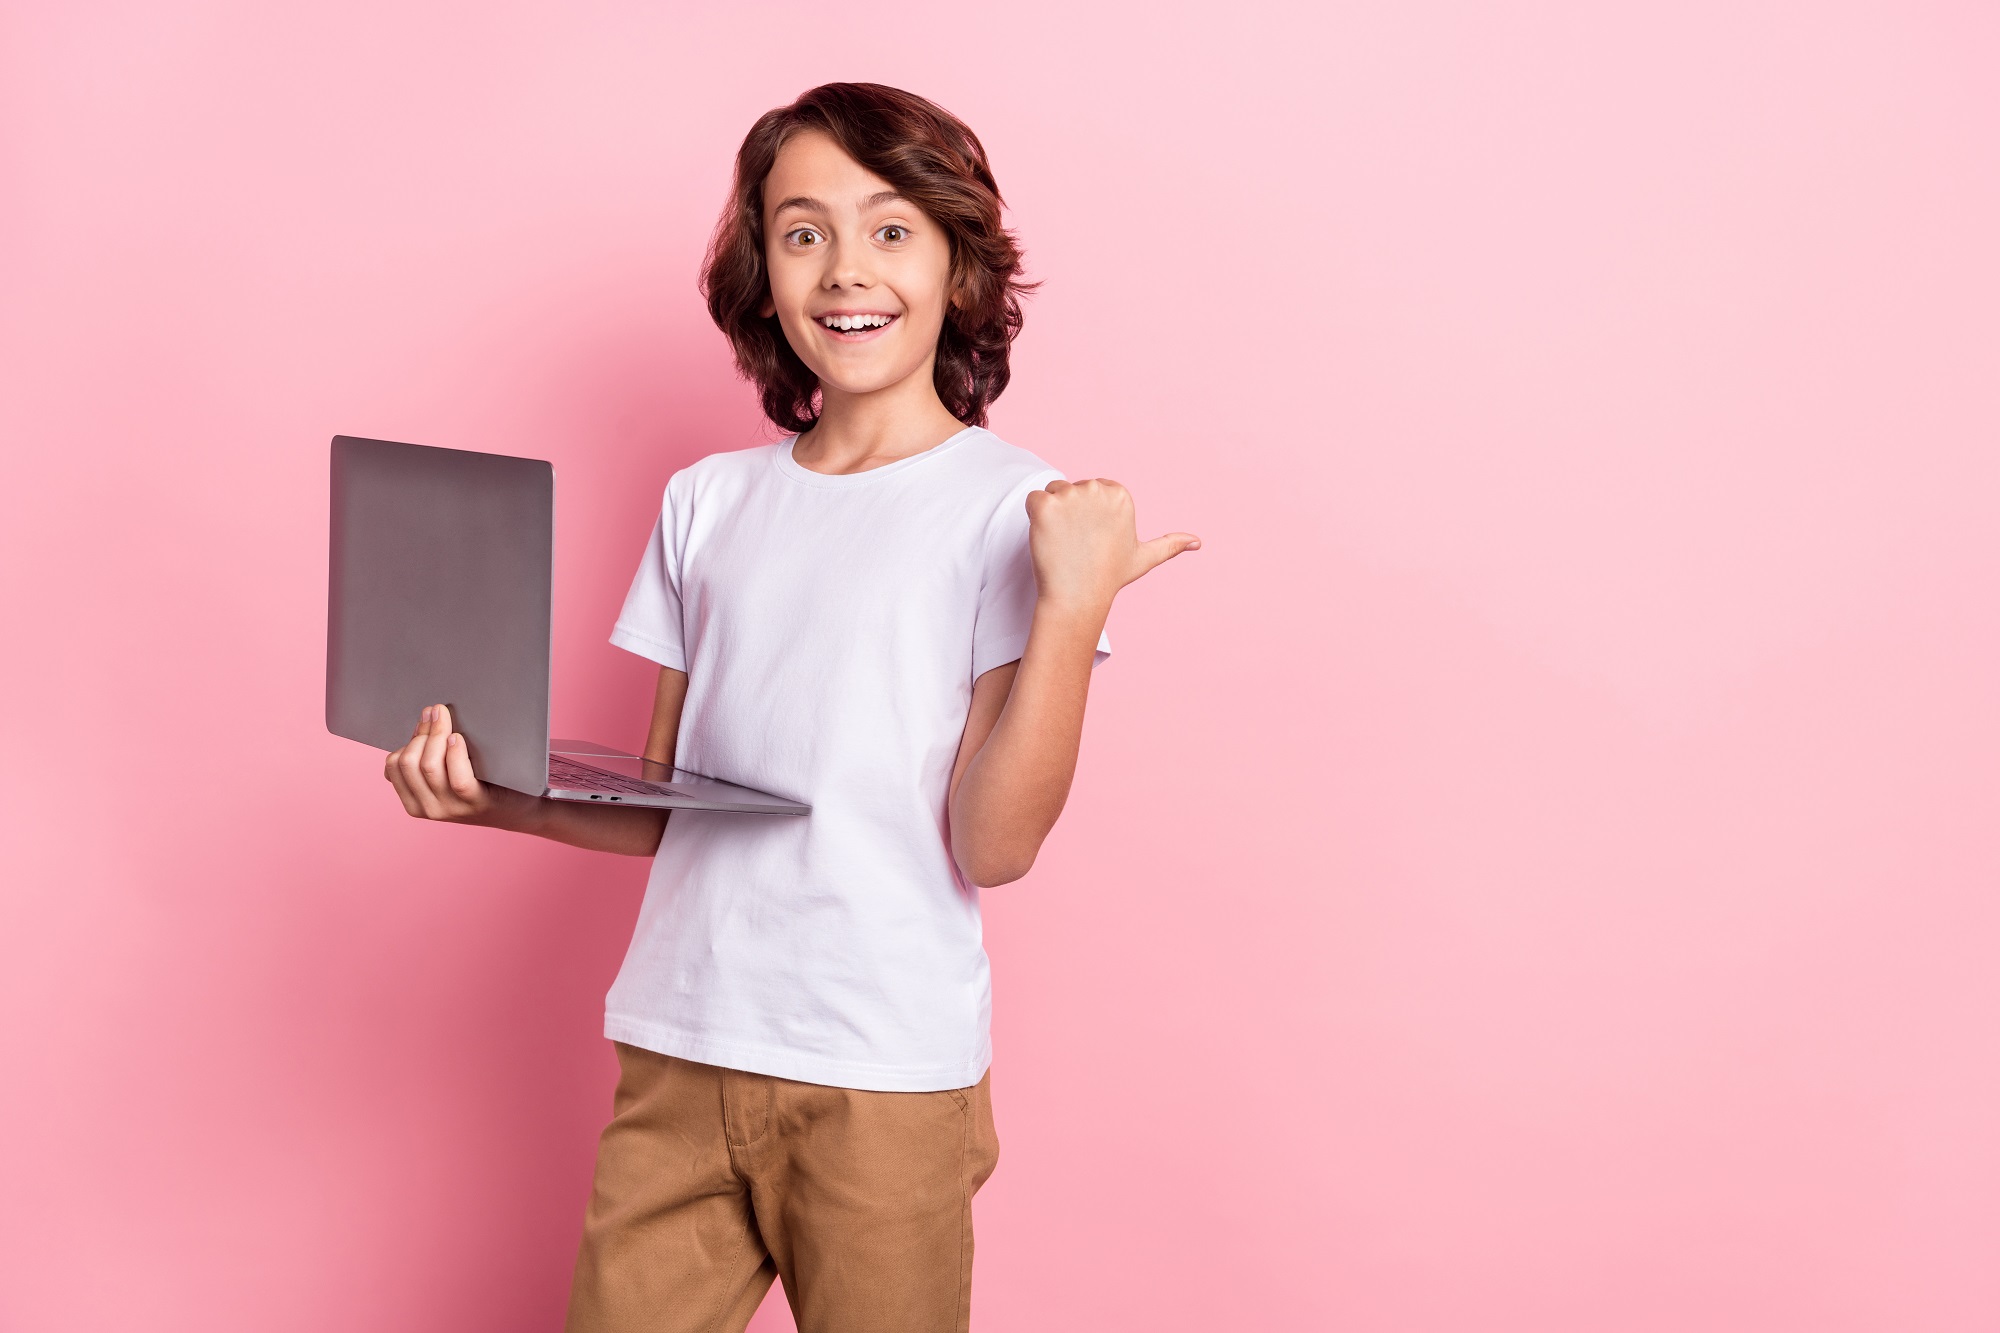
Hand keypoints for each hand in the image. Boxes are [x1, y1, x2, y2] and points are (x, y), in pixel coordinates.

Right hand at [384, 703, 520, 825]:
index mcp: (415, 803)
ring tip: (447, 718)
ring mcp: (452, 809)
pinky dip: (455, 752)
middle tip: (438, 712)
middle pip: (408, 762)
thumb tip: (423, 721)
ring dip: (436, 735)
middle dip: (422, 732)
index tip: (425, 721)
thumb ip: (430, 757)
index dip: (408, 738)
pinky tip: (458, 738)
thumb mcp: (447, 776)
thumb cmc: (482, 785)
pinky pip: (457, 777)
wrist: (518, 810)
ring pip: (429, 765)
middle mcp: (429, 809)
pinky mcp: (476, 803)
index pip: (393, 765)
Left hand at [1025, 478, 1198, 612]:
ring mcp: (1071, 495)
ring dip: (1051, 516)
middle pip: (1070, 490)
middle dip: (1068, 514)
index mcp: (1120, 494)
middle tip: (1077, 544)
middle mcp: (1097, 489)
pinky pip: (1031, 500)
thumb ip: (1170, 545)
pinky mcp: (1045, 505)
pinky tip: (1047, 539)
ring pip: (1051, 494)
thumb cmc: (1109, 578)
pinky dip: (1033, 519)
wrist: (1078, 597)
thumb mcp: (1143, 558)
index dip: (1087, 515)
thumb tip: (1197, 542)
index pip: (1091, 490)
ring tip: (1063, 543)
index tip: (1092, 539)